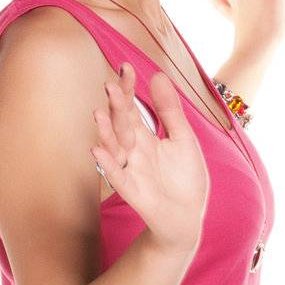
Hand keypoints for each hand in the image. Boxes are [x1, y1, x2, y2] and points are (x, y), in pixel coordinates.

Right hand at [90, 67, 208, 254]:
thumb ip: (170, 110)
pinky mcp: (131, 190)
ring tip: (97, 114)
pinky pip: (116, 175)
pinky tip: (97, 150)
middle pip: (121, 124)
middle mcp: (133, 150)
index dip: (128, 89)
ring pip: (113, 147)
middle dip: (116, 106)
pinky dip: (106, 163)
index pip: (132, 108)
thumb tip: (158, 75)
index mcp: (145, 137)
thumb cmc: (185, 179)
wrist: (187, 217)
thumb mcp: (183, 139)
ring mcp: (130, 169)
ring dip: (104, 132)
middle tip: (110, 85)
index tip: (126, 67)